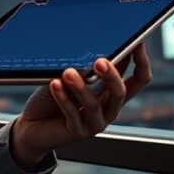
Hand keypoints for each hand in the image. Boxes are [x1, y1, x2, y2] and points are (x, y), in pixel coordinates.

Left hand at [10, 43, 151, 167]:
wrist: (32, 125)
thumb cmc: (54, 94)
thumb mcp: (72, 75)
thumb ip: (85, 65)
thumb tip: (93, 42)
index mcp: (112, 93)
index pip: (139, 78)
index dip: (141, 61)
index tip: (137, 41)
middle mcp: (108, 109)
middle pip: (121, 92)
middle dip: (112, 75)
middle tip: (100, 61)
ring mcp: (94, 123)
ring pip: (93, 105)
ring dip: (80, 87)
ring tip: (68, 72)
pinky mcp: (77, 132)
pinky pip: (72, 115)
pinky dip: (63, 98)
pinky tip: (54, 84)